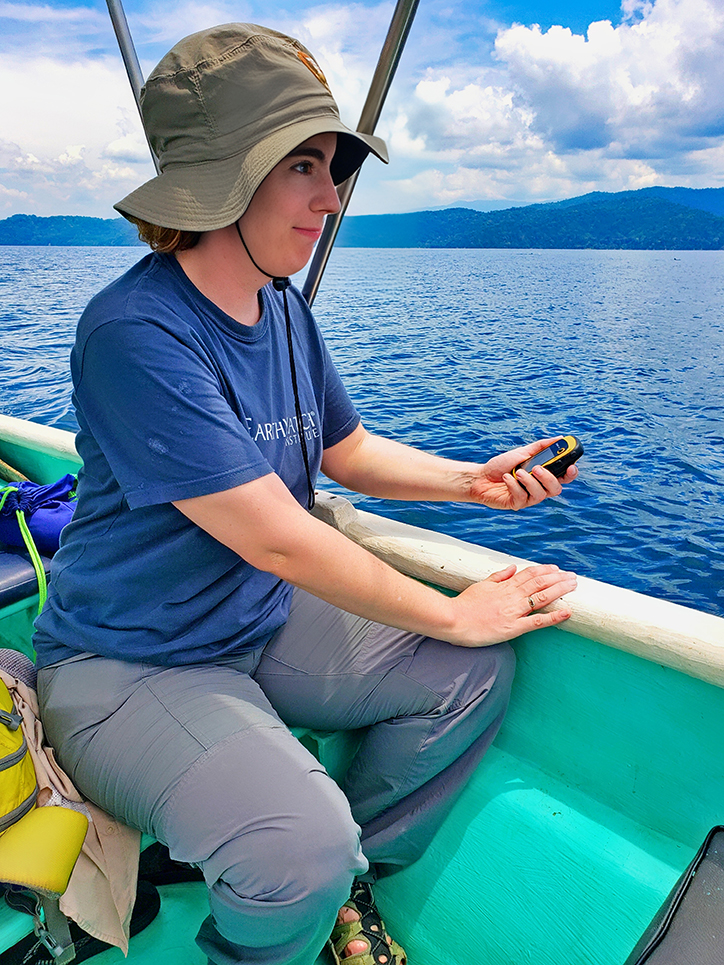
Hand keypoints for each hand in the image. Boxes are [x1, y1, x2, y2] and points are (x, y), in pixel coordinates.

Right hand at [449, 563, 576, 646]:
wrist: (452, 620)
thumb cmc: (464, 605)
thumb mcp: (481, 586)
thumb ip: (498, 577)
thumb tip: (512, 568)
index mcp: (504, 586)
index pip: (529, 574)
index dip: (545, 571)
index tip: (557, 569)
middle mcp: (512, 596)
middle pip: (540, 583)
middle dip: (558, 578)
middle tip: (573, 577)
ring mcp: (514, 611)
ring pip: (542, 597)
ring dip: (560, 590)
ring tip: (574, 586)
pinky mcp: (513, 628)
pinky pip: (537, 621)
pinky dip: (553, 616)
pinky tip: (567, 612)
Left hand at [470, 437, 578, 510]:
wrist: (480, 476)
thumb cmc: (502, 465)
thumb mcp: (522, 452)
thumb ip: (541, 447)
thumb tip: (559, 438)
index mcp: (543, 476)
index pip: (564, 477)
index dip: (571, 474)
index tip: (571, 466)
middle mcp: (539, 488)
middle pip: (556, 489)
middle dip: (548, 478)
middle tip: (537, 468)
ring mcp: (528, 498)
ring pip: (540, 494)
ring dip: (528, 481)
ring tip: (517, 472)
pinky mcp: (516, 504)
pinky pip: (522, 497)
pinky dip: (514, 485)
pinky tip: (506, 478)